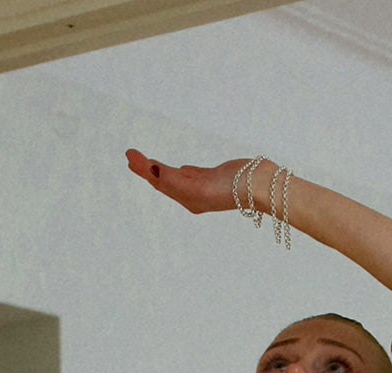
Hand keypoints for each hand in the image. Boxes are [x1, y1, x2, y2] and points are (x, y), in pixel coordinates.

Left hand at [126, 149, 258, 214]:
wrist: (261, 186)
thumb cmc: (231, 188)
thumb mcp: (196, 185)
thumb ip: (172, 178)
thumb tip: (149, 169)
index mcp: (187, 198)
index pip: (160, 182)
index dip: (144, 169)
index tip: (130, 155)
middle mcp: (193, 194)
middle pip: (165, 181)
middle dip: (147, 169)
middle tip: (131, 155)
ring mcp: (205, 185)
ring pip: (177, 177)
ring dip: (161, 169)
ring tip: (148, 162)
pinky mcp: (215, 176)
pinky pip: (193, 174)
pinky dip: (182, 171)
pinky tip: (180, 169)